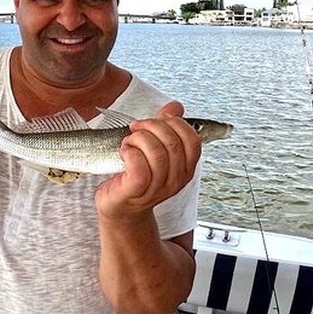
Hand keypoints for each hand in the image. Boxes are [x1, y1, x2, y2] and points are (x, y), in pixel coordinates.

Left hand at [95, 101, 201, 222]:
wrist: (119, 206)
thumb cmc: (136, 175)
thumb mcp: (155, 148)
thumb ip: (166, 126)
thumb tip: (175, 106)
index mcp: (185, 168)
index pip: (193, 139)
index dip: (175, 123)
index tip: (158, 118)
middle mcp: (176, 180)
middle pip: (173, 142)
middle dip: (152, 126)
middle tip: (136, 127)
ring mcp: (158, 188)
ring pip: (156, 153)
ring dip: (138, 139)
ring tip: (129, 141)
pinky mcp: (136, 191)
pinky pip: (139, 167)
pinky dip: (130, 152)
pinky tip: (124, 151)